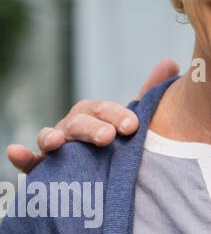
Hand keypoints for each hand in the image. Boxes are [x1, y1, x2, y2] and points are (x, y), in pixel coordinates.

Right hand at [5, 58, 179, 173]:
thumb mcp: (134, 118)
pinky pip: (29, 163)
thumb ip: (149, 93)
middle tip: (108, 138)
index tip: (133, 127)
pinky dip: (22, 156)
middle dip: (92, 128)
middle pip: (79, 122)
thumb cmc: (119, 139)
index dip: (117, 116)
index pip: (105, 109)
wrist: (104, 171)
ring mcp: (57, 147)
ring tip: (58, 142)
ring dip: (53, 138)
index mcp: (94, 113)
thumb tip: (171, 62)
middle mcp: (73, 126)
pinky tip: (15, 152)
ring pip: (51, 138)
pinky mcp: (43, 170)